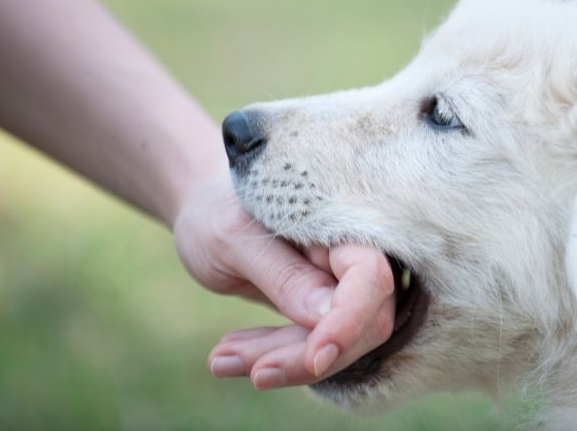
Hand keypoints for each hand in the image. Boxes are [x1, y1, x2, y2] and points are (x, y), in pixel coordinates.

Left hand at [174, 176, 395, 387]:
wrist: (206, 211)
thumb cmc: (217, 211)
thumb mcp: (234, 239)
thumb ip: (284, 275)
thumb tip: (327, 318)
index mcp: (341, 224)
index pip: (369, 278)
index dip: (349, 322)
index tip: (315, 358)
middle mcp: (352, 255)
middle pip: (361, 323)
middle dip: (303, 354)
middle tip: (233, 364)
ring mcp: (341, 285)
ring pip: (336, 343)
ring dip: (280, 360)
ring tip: (219, 359)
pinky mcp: (323, 310)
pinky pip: (311, 345)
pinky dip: (271, 356)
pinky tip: (226, 356)